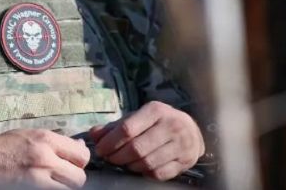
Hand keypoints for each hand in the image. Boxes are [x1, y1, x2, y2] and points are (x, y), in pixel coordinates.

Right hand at [0, 129, 89, 188]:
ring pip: (70, 188)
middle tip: (64, 176)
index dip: (80, 161)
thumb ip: (54, 141)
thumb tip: (79, 147)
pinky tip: (44, 185)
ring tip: (53, 181)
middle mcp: (46, 156)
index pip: (82, 155)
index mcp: (46, 139)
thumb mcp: (28, 135)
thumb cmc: (1, 147)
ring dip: (65, 186)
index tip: (72, 163)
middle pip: (80, 176)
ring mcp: (39, 176)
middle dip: (75, 178)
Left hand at [88, 101, 204, 180]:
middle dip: (117, 157)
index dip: (110, 142)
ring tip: (123, 162)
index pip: (127, 129)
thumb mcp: (138, 117)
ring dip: (129, 166)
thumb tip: (93, 135)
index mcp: (156, 111)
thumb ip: (115, 126)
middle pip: (136, 149)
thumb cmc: (158, 122)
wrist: (192, 130)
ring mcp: (181, 145)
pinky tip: (139, 168)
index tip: (100, 149)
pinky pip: (159, 174)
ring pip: (147, 163)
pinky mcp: (186, 162)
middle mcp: (171, 126)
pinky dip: (144, 173)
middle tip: (109, 159)